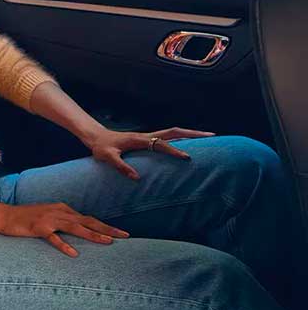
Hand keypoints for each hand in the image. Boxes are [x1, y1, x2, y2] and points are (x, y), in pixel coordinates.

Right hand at [0, 202, 128, 256]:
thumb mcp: (48, 217)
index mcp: (63, 209)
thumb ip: (63, 222)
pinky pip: (53, 238)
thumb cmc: (27, 218)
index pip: (88, 218)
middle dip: (107, 229)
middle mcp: (59, 212)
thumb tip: (77, 231)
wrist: (5, 215)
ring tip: (108, 242)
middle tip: (125, 236)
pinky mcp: (39, 228)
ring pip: (75, 227)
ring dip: (93, 235)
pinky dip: (64, 245)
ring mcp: (49, 220)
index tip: (120, 234)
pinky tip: (74, 253)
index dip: (105, 226)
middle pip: (88, 221)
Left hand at [83, 127, 214, 179]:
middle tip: (213, 135)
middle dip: (193, 133)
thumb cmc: (101, 147)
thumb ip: (120, 167)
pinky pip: (168, 138)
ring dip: (190, 134)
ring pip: (173, 133)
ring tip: (209, 138)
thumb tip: (137, 178)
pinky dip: (181, 138)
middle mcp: (146, 135)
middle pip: (174, 131)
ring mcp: (148, 136)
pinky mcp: (147, 139)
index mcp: (139, 139)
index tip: (187, 157)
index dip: (174, 150)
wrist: (96, 137)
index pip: (160, 144)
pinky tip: (190, 144)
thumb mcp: (107, 157)